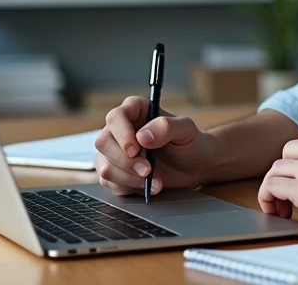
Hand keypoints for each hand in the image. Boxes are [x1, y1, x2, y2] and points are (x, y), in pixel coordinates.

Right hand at [94, 96, 217, 196]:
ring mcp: (115, 150)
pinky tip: (147, 186)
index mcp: (136, 110)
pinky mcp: (115, 171)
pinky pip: (108, 182)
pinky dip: (128, 187)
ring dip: (128, 177)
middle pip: (103, 142)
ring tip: (153, 180)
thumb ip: (167, 127)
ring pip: (103, 166)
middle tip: (148, 170)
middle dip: (125, 162)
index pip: (115, 117)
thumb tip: (142, 136)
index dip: (122, 135)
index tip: (136, 150)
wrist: (193, 166)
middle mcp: (121, 128)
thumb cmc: (190, 142)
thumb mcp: (186, 130)